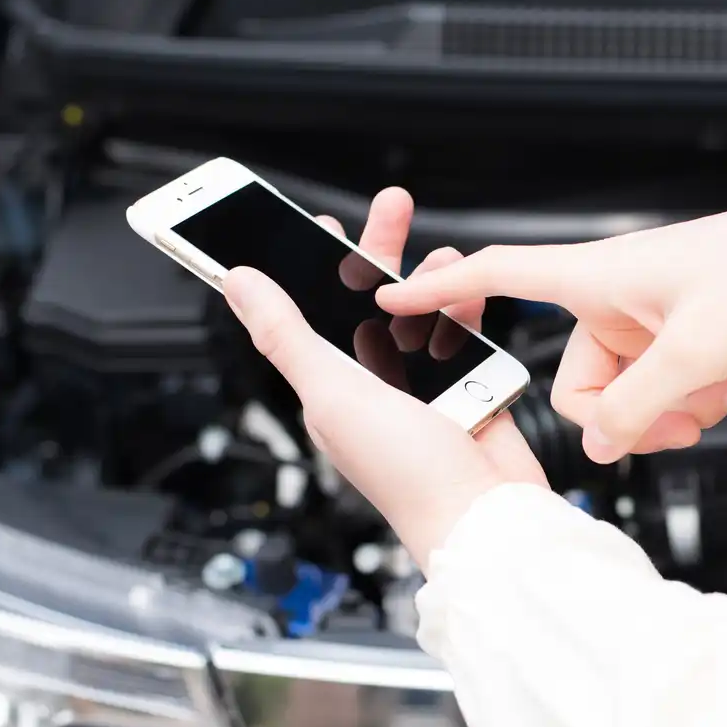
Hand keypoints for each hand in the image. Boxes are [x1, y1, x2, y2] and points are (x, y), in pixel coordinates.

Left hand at [222, 187, 544, 566]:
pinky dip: (467, 307)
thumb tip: (238, 282)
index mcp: (331, 388)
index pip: (307, 313)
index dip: (305, 266)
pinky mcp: (469, 388)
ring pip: (421, 312)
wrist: (488, 519)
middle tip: (392, 207)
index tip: (310, 221)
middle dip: (378, 251)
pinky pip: (464, 333)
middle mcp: (375, 383)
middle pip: (369, 301)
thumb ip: (286, 336)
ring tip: (444, 255)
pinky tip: (471, 290)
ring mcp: (424, 385)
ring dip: (430, 278)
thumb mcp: (333, 395)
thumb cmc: (409, 478)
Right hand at [375, 184, 726, 461]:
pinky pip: (665, 389)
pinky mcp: (687, 335)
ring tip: (718, 394)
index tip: (391, 302)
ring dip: (671, 412)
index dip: (442, 292)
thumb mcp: (695, 354)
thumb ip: (635, 408)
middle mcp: (617, 295)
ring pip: (628, 395)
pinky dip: (696, 400)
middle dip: (627, 416)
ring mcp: (653, 318)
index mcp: (597, 275)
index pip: (499, 275)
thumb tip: (600, 447)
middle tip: (678, 418)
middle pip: (580, 383)